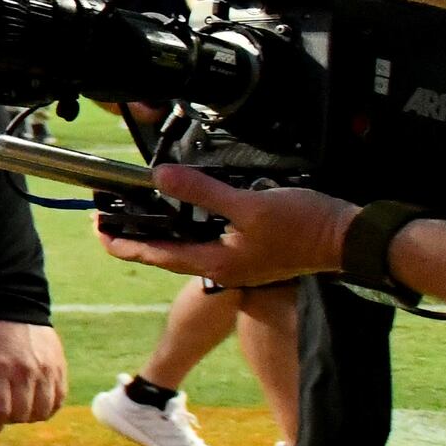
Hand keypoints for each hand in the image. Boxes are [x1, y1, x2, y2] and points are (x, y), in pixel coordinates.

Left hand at [0, 316, 66, 434]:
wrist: (9, 301)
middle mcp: (24, 371)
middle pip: (22, 414)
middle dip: (7, 420)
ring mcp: (45, 369)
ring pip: (43, 410)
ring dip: (28, 417)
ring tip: (17, 409)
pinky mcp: (59, 365)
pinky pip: (60, 397)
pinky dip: (48, 407)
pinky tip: (36, 404)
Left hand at [96, 165, 347, 288]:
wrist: (350, 239)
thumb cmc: (305, 226)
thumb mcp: (248, 205)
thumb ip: (202, 192)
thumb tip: (159, 177)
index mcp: (215, 263)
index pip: (153, 254)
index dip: (120, 242)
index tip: (95, 226)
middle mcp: (221, 268)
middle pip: (164, 253)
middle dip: (134, 236)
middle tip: (108, 217)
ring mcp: (237, 262)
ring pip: (186, 247)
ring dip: (160, 231)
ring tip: (138, 212)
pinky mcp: (251, 252)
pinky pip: (207, 241)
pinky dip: (188, 227)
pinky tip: (186, 212)